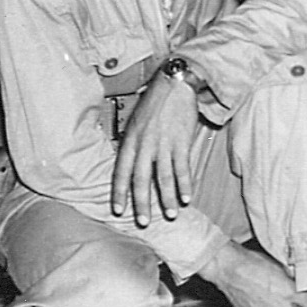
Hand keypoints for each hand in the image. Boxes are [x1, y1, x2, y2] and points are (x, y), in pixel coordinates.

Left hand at [110, 68, 201, 225]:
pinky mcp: (181, 141)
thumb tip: (128, 162)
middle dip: (142, 203)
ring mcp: (164, 144)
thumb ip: (132, 143)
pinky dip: (186, 184)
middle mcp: (144, 145)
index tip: (118, 210)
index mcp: (130, 141)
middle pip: (141, 180)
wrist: (174, 83)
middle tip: (143, 222)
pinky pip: (183, 167)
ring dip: (167, 198)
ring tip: (171, 214)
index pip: (121, 172)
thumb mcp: (135, 121)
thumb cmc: (154, 102)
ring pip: (164, 177)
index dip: (119, 193)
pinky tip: (188, 197)